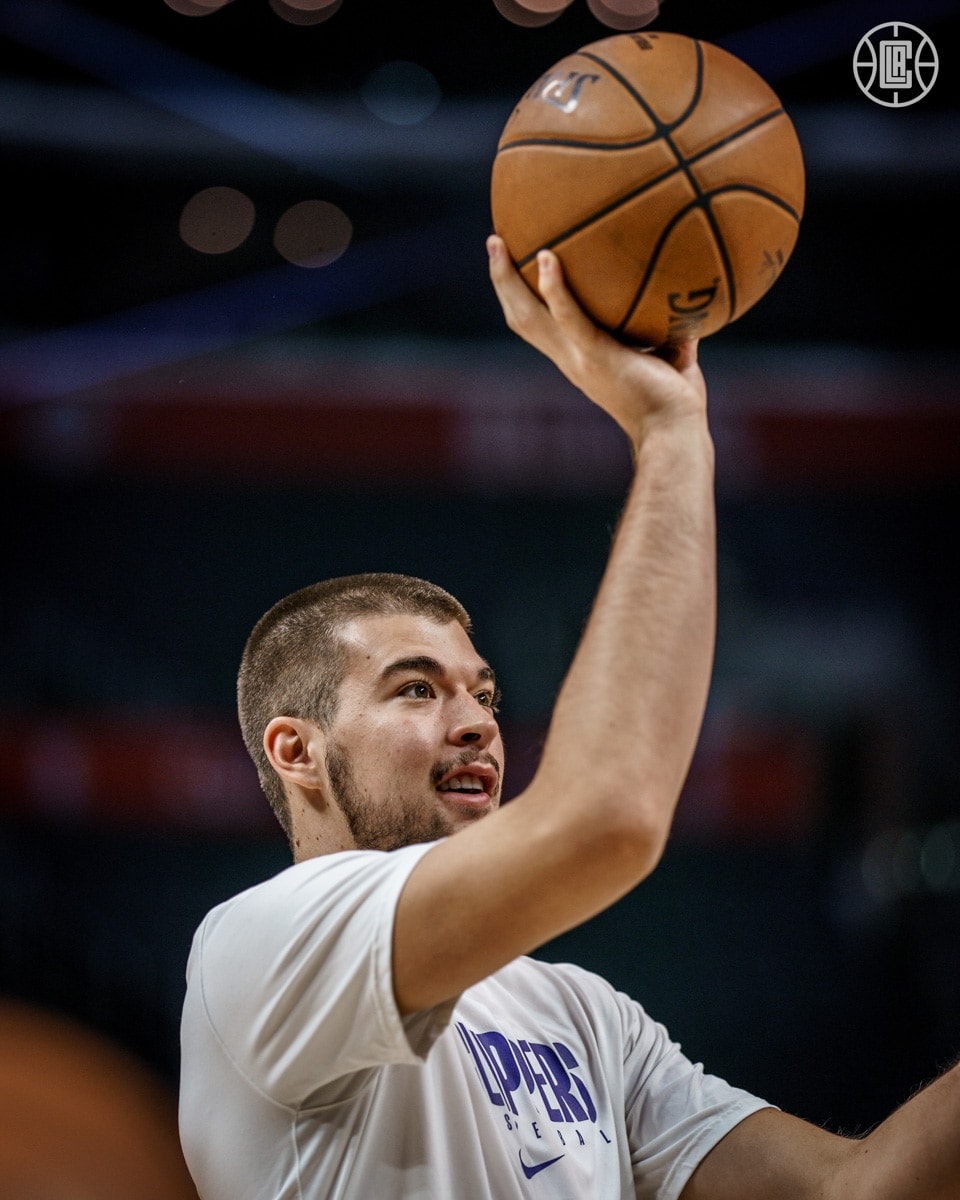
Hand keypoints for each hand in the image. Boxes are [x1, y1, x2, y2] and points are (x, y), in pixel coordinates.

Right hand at [487, 235, 706, 447]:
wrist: (674, 432)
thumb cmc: (674, 401)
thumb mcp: (668, 355)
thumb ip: (669, 327)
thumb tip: (690, 291)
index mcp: (578, 359)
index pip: (538, 327)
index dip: (522, 298)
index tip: (515, 266)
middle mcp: (569, 359)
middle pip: (521, 317)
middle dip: (503, 280)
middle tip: (494, 241)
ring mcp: (578, 359)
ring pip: (528, 316)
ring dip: (508, 279)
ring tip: (499, 242)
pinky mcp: (595, 356)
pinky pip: (567, 317)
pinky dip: (553, 288)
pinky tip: (545, 257)